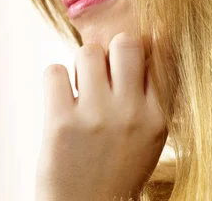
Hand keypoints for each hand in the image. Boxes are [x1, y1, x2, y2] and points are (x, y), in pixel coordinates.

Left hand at [36, 32, 166, 200]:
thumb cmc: (112, 168)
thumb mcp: (146, 137)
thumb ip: (146, 98)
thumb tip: (134, 48)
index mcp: (157, 117)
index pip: (156, 55)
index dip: (135, 54)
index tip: (121, 67)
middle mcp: (131, 113)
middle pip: (125, 42)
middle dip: (109, 50)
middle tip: (100, 73)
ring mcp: (96, 116)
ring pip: (87, 52)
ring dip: (79, 66)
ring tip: (79, 90)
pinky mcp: (61, 122)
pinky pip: (54, 71)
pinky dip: (54, 80)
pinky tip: (60, 100)